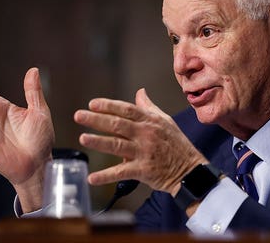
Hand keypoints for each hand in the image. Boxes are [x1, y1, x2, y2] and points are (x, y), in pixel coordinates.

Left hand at [74, 88, 206, 194]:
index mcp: (150, 121)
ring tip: (83, 138)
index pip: (126, 109)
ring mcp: (145, 152)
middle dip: (96, 120)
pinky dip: (106, 176)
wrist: (190, 170)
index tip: (92, 104)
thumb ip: (149, 107)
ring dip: (99, 142)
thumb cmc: (176, 144)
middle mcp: (146, 134)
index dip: (108, 105)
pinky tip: (92, 178)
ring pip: (117, 145)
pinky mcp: (144, 170)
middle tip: (78, 116)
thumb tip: (140, 92)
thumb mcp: (165, 121)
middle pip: (118, 124)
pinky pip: (122, 172)